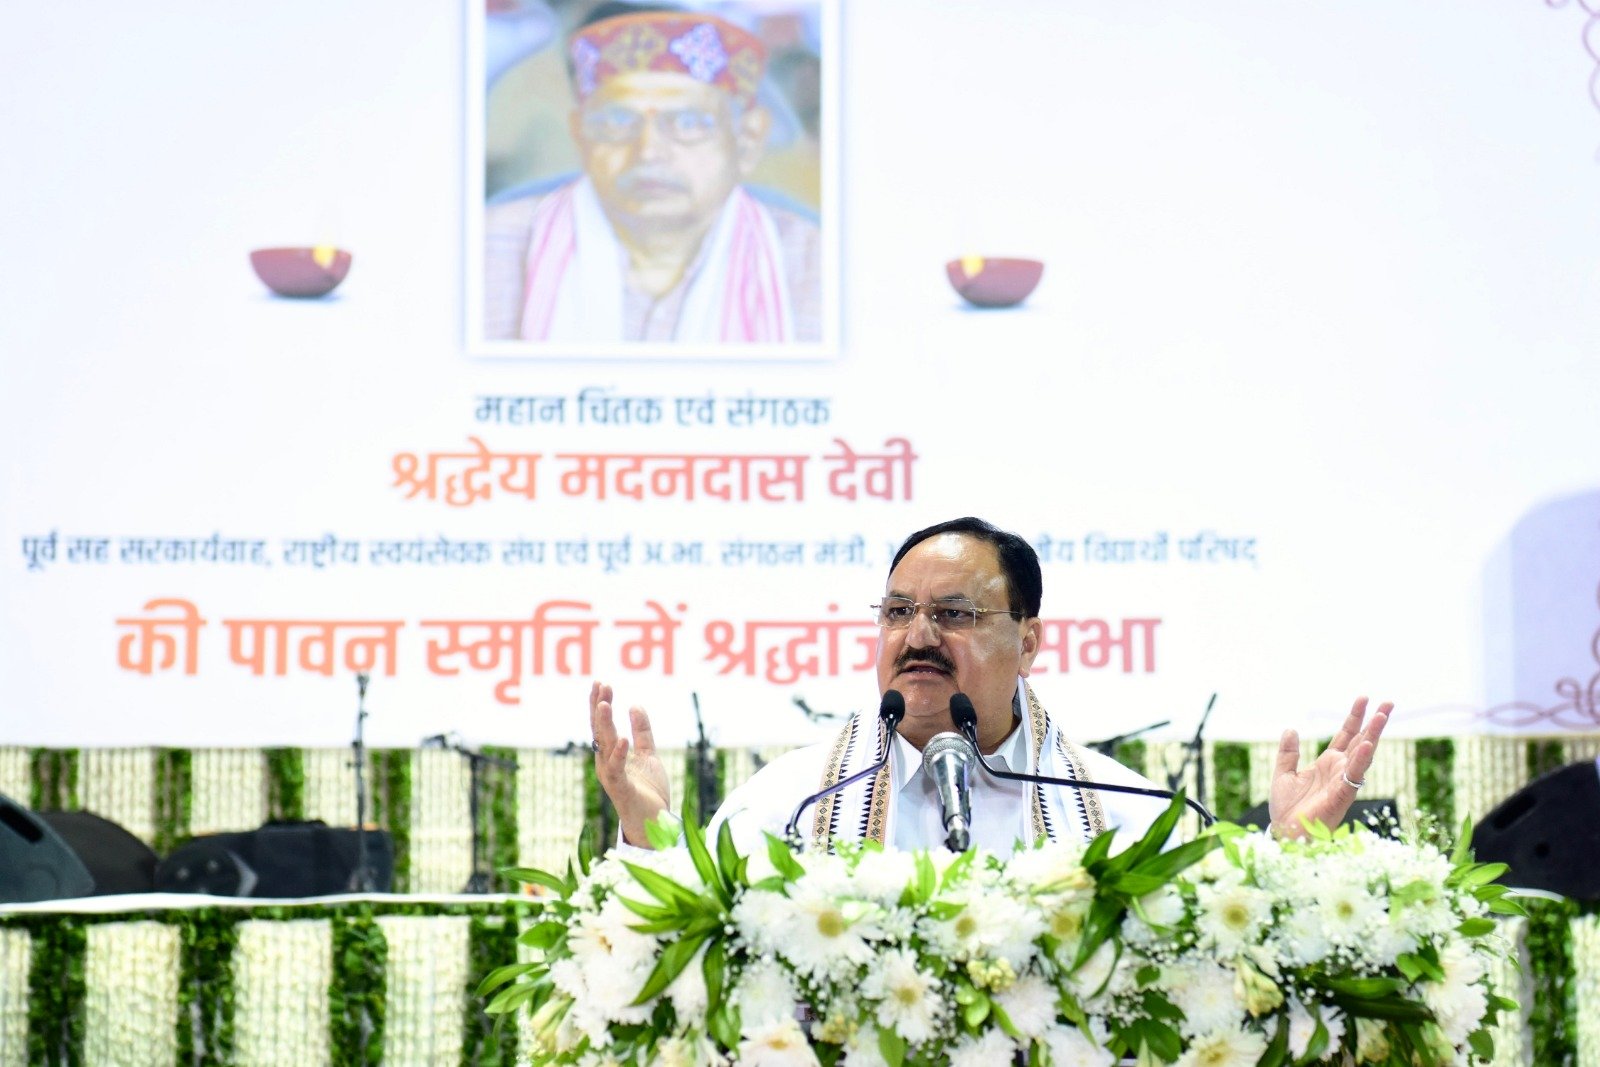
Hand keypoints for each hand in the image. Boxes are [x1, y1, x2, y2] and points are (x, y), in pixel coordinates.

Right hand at [590, 681, 671, 846]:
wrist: (654, 822)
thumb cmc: (648, 792)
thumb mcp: (648, 755)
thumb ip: (642, 732)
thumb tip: (635, 706)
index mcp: (611, 754)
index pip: (603, 724)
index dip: (601, 703)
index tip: (602, 683)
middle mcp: (606, 763)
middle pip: (599, 730)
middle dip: (598, 707)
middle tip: (599, 684)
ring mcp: (612, 775)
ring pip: (605, 746)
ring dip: (604, 725)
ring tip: (605, 703)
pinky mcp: (621, 788)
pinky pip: (618, 769)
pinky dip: (620, 754)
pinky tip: (624, 739)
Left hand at [1269, 697, 1391, 839]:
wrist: (1286, 832)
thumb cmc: (1287, 808)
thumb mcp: (1283, 773)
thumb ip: (1288, 753)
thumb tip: (1291, 729)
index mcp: (1328, 763)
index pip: (1346, 735)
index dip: (1355, 717)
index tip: (1364, 698)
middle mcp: (1340, 769)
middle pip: (1361, 740)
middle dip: (1375, 722)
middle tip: (1389, 702)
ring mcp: (1343, 781)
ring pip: (1363, 755)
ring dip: (1373, 735)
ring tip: (1382, 716)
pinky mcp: (1342, 795)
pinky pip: (1354, 775)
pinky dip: (1360, 759)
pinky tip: (1367, 744)